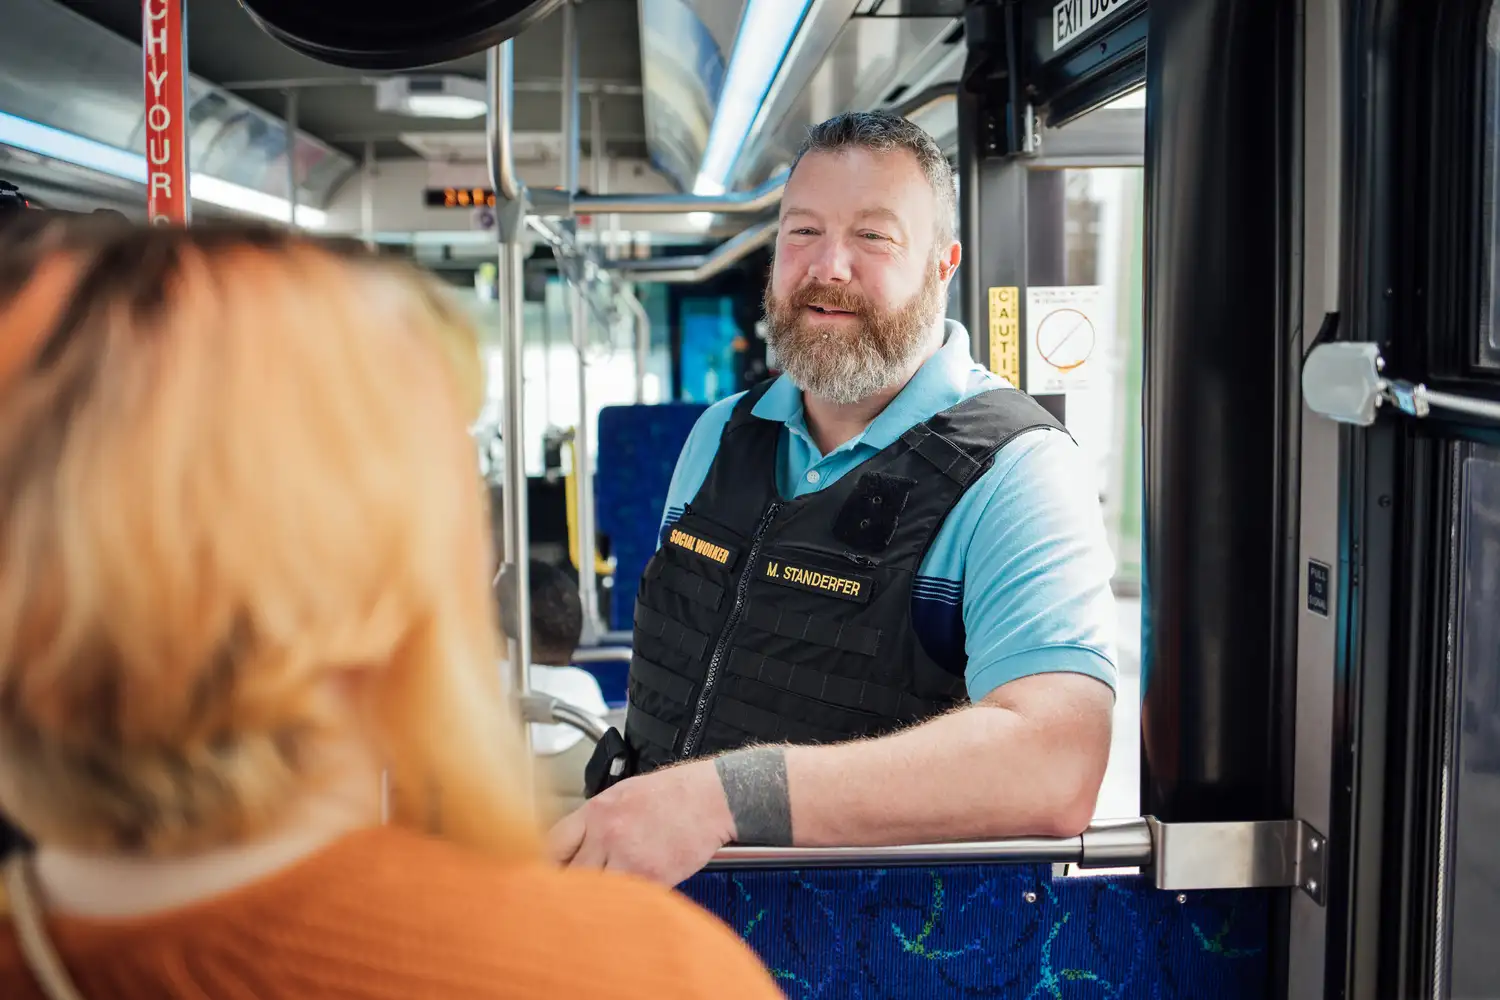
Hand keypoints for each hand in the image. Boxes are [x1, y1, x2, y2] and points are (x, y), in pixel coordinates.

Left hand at [547, 759, 734, 885]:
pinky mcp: (653, 878)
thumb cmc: (673, 793)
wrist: (712, 796)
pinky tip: (627, 900)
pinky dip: (626, 903)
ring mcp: (630, 857)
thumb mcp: (623, 793)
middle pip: (569, 874)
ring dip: (595, 899)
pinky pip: (628, 899)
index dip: (546, 865)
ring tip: (596, 904)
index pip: (553, 845)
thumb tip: (574, 846)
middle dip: (567, 887)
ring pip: (595, 892)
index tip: (546, 877)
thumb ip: (596, 820)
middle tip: (566, 898)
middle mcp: (608, 834)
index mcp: (597, 811)